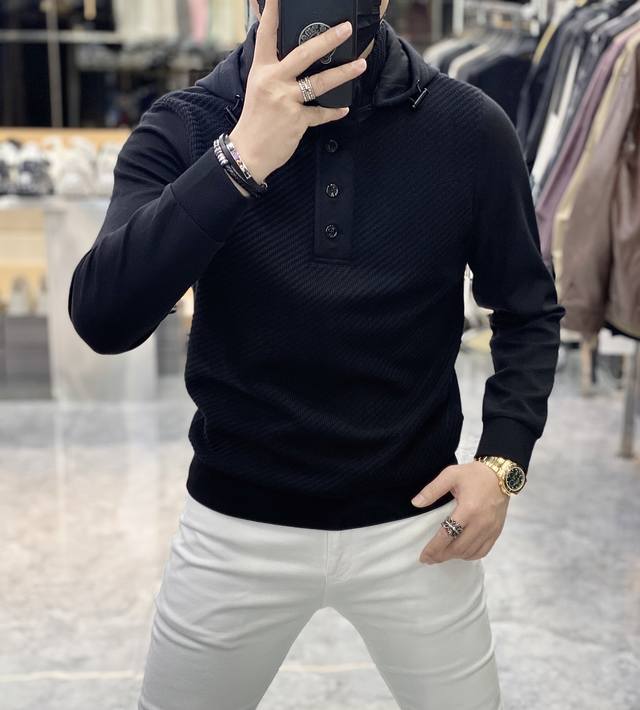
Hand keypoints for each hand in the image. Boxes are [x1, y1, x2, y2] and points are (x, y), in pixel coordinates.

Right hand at [228, 0, 367, 183]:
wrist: (248, 151)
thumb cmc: (255, 119)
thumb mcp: (258, 87)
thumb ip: (274, 69)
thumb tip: (289, 54)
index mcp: (262, 70)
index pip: (267, 34)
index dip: (272, 12)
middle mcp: (273, 81)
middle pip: (304, 54)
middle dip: (327, 40)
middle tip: (345, 29)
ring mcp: (286, 100)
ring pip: (319, 83)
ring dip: (343, 73)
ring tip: (360, 65)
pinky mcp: (297, 120)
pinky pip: (321, 113)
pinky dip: (333, 111)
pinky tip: (343, 108)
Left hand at [411, 461, 509, 563]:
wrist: (501, 474)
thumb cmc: (473, 474)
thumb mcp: (450, 475)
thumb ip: (432, 490)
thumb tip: (415, 503)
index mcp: (468, 509)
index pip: (447, 535)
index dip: (434, 548)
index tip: (424, 556)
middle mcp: (481, 523)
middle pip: (458, 548)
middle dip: (441, 556)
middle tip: (429, 559)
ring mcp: (490, 529)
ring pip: (470, 552)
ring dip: (454, 556)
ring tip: (441, 555)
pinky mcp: (496, 531)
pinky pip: (483, 551)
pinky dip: (470, 555)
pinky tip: (460, 553)